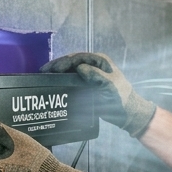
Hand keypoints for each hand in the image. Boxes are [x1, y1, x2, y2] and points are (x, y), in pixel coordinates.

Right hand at [41, 52, 156, 137]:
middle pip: (72, 62)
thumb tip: (79, 67)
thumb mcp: (109, 86)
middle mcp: (94, 64)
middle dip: (58, 65)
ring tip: (45, 76)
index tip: (52, 69)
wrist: (128, 113)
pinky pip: (74, 78)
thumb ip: (96, 75)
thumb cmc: (121, 98)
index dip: (63, 62)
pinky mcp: (88, 84)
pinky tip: (55, 84)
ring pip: (72, 69)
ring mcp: (91, 74)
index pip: (78, 58)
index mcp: (100, 61)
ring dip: (59, 72)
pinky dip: (64, 79)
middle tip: (43, 71)